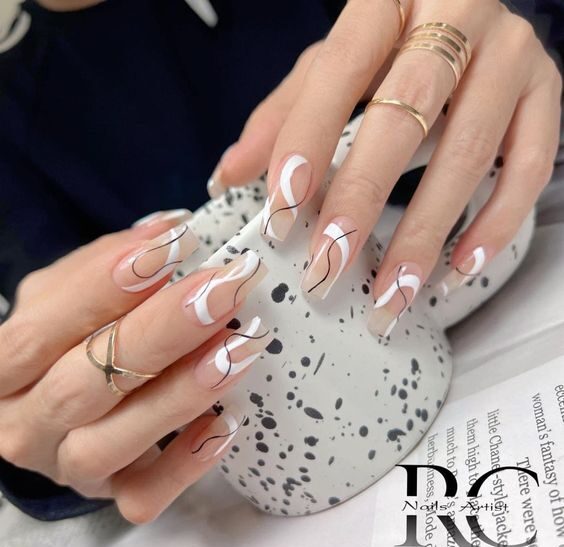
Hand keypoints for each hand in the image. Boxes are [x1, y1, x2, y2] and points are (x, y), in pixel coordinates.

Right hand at [0, 210, 269, 522]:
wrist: (56, 401)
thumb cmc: (68, 335)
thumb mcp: (66, 291)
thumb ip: (107, 260)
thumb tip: (167, 231)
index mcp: (6, 366)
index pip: (43, 329)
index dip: (106, 286)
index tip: (175, 245)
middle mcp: (28, 423)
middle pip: (86, 383)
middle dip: (162, 332)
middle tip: (223, 290)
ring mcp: (68, 466)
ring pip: (115, 440)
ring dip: (182, 393)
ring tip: (238, 348)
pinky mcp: (112, 492)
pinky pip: (144, 495)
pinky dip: (186, 463)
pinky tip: (227, 422)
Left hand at [209, 0, 561, 335]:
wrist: (469, 12)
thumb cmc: (392, 41)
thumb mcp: (330, 65)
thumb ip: (283, 115)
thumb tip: (231, 174)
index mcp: (387, 2)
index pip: (338, 70)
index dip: (307, 141)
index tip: (282, 210)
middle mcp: (456, 17)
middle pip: (406, 113)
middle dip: (362, 197)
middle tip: (329, 263)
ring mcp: (509, 57)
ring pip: (470, 150)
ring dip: (426, 231)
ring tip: (391, 290)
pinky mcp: (545, 95)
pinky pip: (531, 165)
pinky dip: (496, 223)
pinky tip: (458, 267)